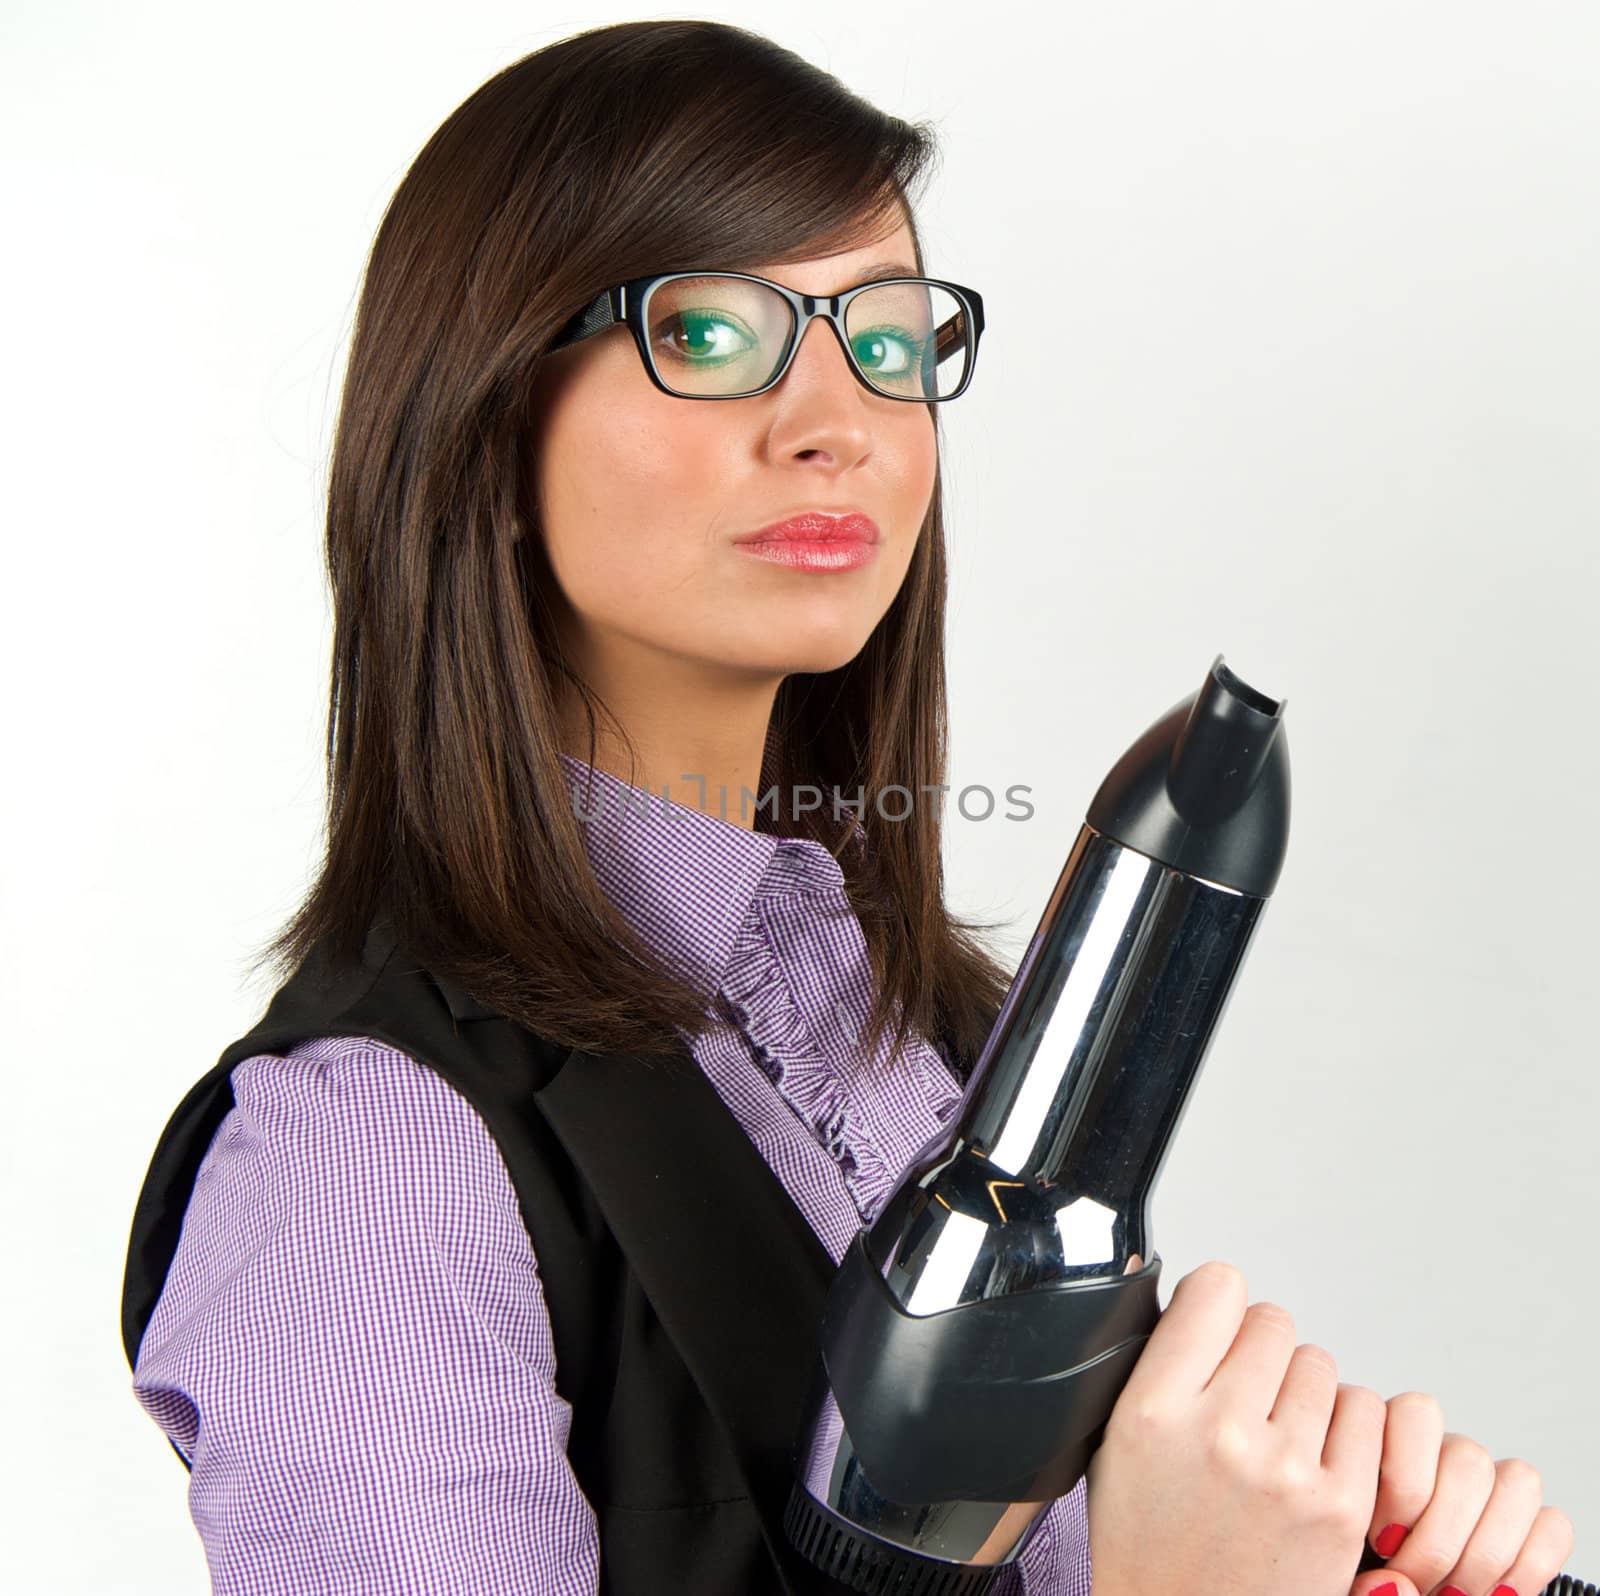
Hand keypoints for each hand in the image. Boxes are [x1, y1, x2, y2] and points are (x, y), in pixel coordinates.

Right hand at [1085, 1259, 1386, 1595]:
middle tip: (1243, 1399)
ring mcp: (1285, 1470)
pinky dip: (1342, 1432)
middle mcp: (1219, 1432)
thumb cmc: (1151, 1548)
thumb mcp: (1116, 1445)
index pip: (1215, 1288)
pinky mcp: (1340, 1506)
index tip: (1214, 1327)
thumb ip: (1160, 1368)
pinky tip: (1309, 1464)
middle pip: (1272, 1323)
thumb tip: (1204, 1305)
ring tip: (1273, 1439)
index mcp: (1152, 1409)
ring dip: (1301, 1392)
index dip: (1218, 1305)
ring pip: (1319, 1365)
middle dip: (1260, 1354)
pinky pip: (1364, 1415)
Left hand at [1350, 1391, 1574, 1595]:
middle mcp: (1436, 1452)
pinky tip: (1493, 1594)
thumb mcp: (1339, 1567)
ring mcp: (1484, 1485)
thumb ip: (1357, 1564)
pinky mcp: (1525, 1526)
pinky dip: (1528, 1565)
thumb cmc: (1341, 1572)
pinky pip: (1553, 1525)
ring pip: (1517, 1481)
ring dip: (1485, 1550)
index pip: (1418, 1413)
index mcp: (1380, 1439)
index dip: (1407, 1481)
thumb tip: (1395, 1583)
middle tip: (1411, 1576)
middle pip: (1469, 1457)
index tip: (1383, 1538)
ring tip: (1448, 1591)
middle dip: (1442, 1534)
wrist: (1368, 1581)